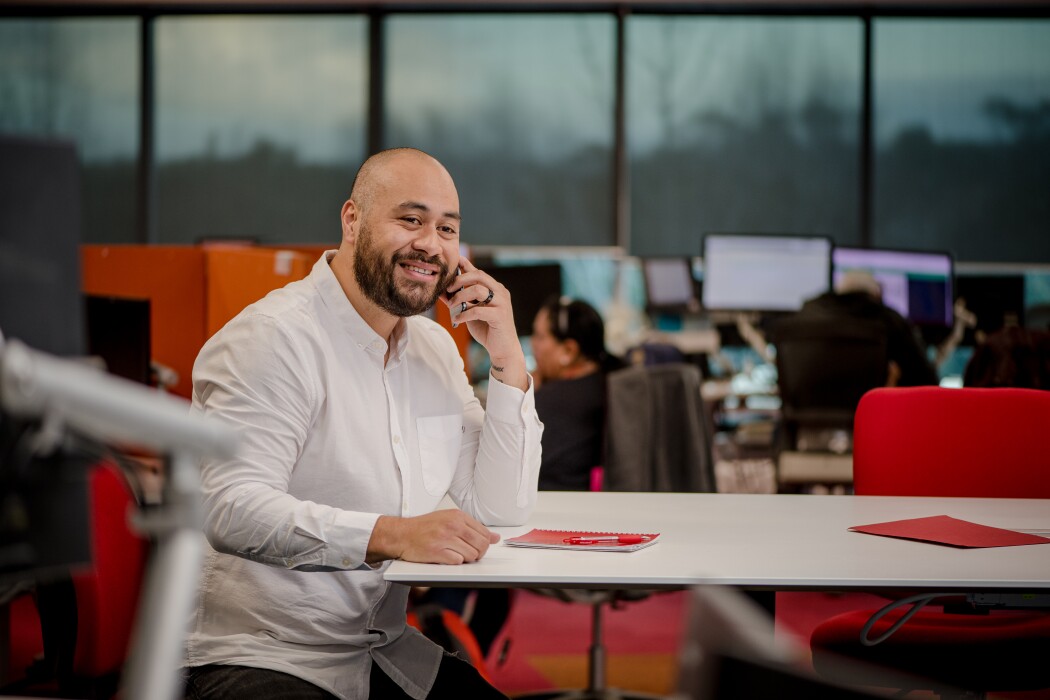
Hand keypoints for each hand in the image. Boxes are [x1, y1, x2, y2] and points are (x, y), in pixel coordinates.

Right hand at [366, 509, 500, 564]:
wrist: (400, 534)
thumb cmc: (424, 528)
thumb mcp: (449, 520)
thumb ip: (473, 528)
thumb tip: (495, 538)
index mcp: (458, 516)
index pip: (484, 533)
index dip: (483, 545)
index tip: (476, 547)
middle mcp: (453, 525)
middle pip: (481, 545)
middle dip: (478, 554)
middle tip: (467, 554)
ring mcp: (444, 538)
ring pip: (471, 555)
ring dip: (465, 559)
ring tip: (453, 555)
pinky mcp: (436, 552)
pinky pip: (457, 562)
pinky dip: (454, 563)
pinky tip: (445, 557)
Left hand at [444, 258, 527, 390]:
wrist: (503, 350)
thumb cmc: (487, 329)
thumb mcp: (470, 312)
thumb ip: (460, 301)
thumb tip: (442, 292)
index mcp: (495, 289)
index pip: (478, 272)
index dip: (465, 265)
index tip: (453, 262)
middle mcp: (500, 292)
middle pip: (479, 275)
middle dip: (460, 280)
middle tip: (448, 288)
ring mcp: (502, 303)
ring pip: (478, 290)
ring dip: (461, 296)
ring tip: (451, 306)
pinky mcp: (500, 315)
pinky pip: (478, 310)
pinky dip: (464, 314)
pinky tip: (456, 320)